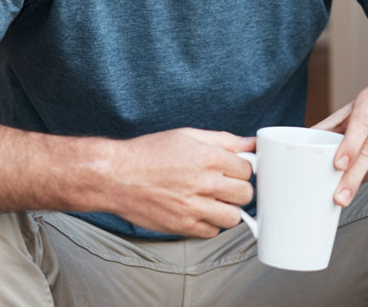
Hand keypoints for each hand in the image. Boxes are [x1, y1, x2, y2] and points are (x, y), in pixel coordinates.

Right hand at [105, 128, 254, 237]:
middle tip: (225, 185)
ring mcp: (194, 207)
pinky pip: (212, 232)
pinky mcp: (183, 226)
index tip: (234, 169)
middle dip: (239, 189)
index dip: (242, 168)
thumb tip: (251, 142)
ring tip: (213, 200)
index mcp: (208, 156)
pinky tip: (199, 210)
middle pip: (245, 194)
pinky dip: (210, 223)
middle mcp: (204, 182)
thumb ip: (223, 140)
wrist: (117, 176)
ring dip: (227, 209)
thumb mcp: (187, 135)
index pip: (247, 169)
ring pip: (233, 217)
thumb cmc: (150, 153)